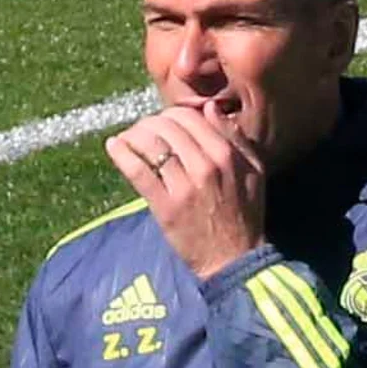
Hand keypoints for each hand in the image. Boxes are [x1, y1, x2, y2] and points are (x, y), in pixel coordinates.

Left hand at [105, 101, 265, 279]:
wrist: (234, 259)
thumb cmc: (245, 215)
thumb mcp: (253, 172)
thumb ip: (235, 138)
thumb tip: (211, 108)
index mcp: (226, 154)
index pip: (190, 117)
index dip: (172, 114)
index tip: (164, 122)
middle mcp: (205, 166)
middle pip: (167, 127)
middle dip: (150, 123)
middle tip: (143, 129)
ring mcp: (183, 187)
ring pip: (151, 145)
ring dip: (134, 135)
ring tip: (128, 137)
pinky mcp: (165, 207)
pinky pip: (138, 172)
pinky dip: (122, 155)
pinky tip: (113, 145)